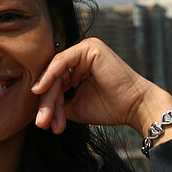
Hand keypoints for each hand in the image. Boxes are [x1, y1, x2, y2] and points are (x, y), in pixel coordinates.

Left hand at [31, 38, 171, 135]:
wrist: (135, 109)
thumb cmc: (109, 108)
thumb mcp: (74, 107)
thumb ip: (56, 102)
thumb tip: (36, 108)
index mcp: (78, 67)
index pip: (54, 83)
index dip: (47, 104)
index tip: (43, 124)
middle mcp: (80, 56)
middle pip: (53, 79)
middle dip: (47, 103)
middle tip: (42, 123)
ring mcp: (85, 49)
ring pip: (55, 73)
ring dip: (49, 98)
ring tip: (45, 118)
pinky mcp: (89, 48)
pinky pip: (61, 62)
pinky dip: (50, 77)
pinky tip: (40, 91)